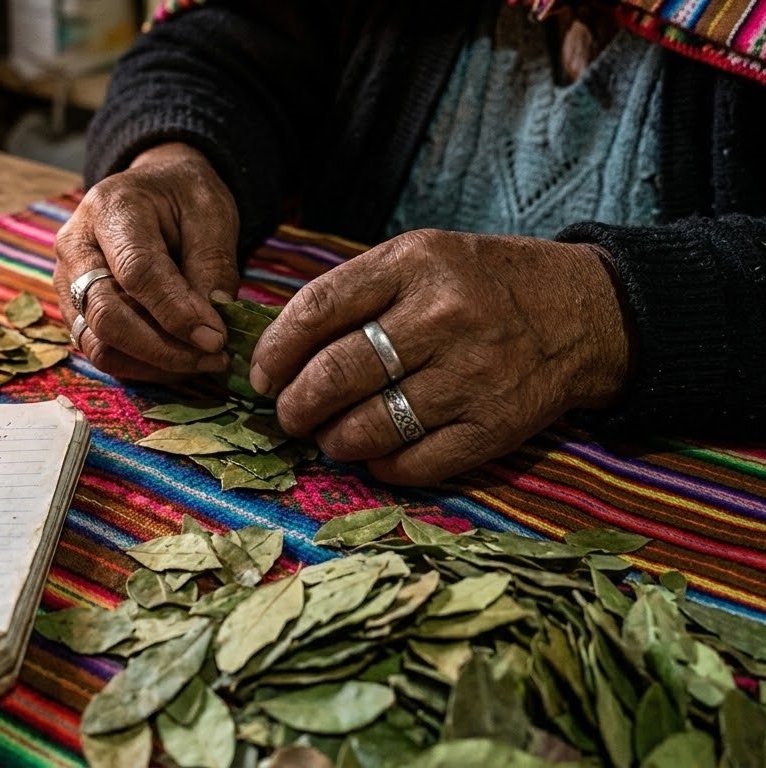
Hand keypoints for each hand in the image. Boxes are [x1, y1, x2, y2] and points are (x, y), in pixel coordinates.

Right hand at [53, 143, 237, 380]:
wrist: (153, 190)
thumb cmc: (183, 198)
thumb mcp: (210, 215)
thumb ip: (211, 268)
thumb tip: (209, 331)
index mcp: (111, 209)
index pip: (136, 272)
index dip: (176, 312)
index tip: (216, 338)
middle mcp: (76, 247)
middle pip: (107, 316)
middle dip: (163, 348)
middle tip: (213, 358)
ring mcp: (67, 281)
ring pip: (99, 344)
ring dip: (152, 364)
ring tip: (200, 362)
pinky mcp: (74, 309)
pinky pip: (101, 352)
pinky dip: (142, 365)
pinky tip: (178, 360)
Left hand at [249, 229, 632, 484]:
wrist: (584, 312)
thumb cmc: (480, 285)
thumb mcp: (420, 259)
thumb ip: (353, 294)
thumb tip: (278, 353)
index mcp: (415, 264)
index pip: (317, 309)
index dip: (275, 351)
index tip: (262, 374)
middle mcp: (444, 316)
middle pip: (336, 374)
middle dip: (295, 405)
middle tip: (288, 415)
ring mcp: (473, 374)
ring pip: (370, 426)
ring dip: (333, 440)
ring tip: (328, 436)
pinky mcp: (496, 426)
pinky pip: (415, 463)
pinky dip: (381, 466)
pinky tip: (373, 454)